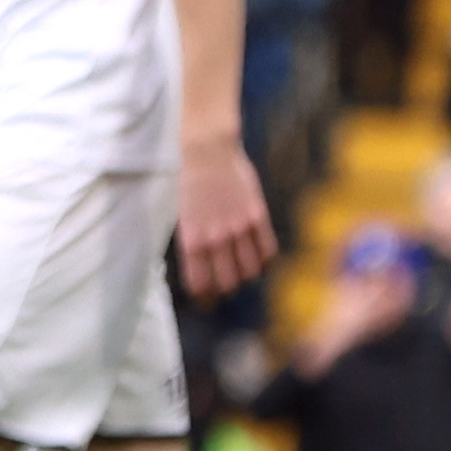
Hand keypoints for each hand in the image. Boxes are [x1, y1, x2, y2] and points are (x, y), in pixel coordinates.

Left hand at [176, 132, 276, 302]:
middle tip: (226, 287)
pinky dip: (264, 259)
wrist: (207, 153)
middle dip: (226, 288)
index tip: (206, 297)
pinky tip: (259, 257)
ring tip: (243, 273)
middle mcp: (215, 238)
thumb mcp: (183, 215)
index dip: (204, 293)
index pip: (200, 281)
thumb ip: (195, 239)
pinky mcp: (257, 217)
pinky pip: (267, 250)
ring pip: (250, 270)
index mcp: (191, 239)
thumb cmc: (190, 182)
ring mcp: (238, 228)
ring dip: (247, 276)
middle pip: (228, 281)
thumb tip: (204, 262)